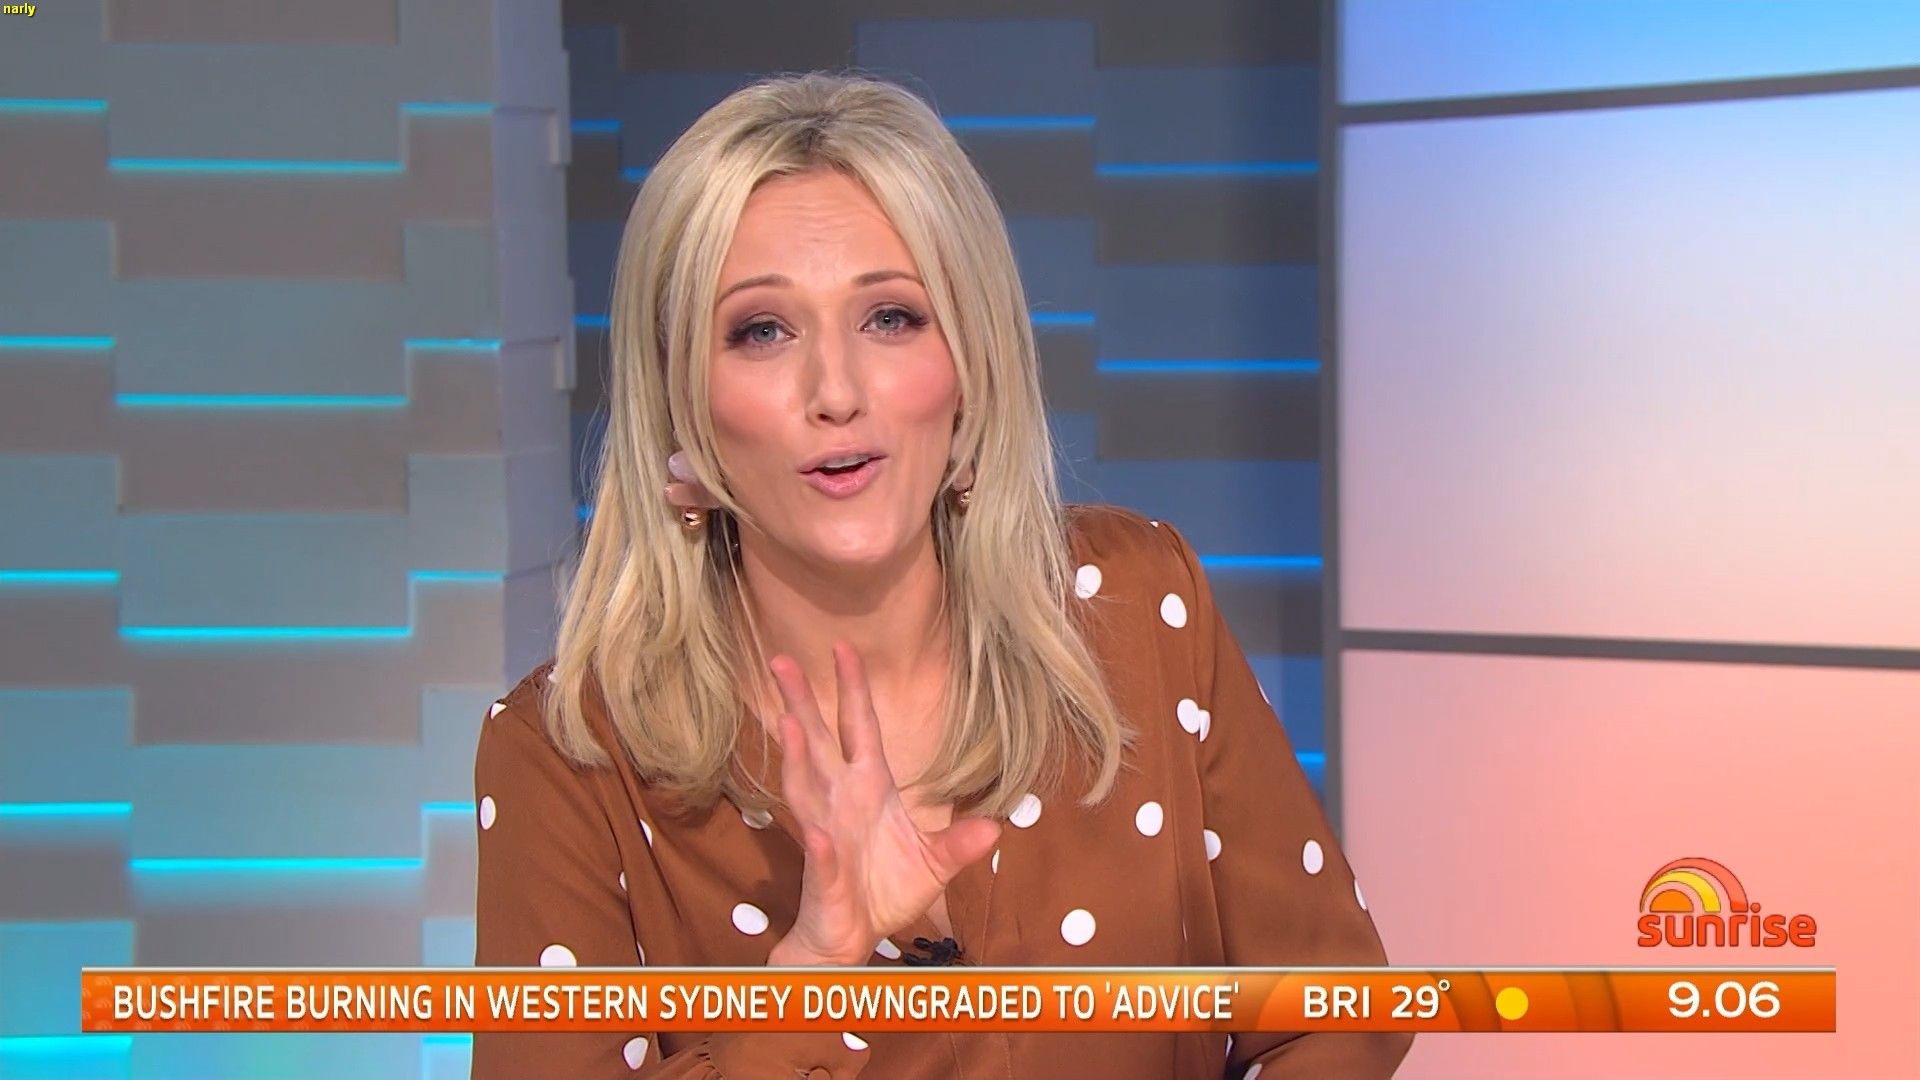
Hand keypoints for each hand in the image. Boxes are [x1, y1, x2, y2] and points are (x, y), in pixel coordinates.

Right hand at [765, 641, 1001, 966]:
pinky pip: (822, 857)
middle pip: (817, 743)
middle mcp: (840, 801)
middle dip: (800, 703)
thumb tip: (998, 826)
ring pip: (805, 788)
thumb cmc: (884, 891)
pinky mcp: (826, 875)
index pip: (859, 728)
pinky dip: (820, 845)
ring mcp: (827, 833)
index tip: (842, 648)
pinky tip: (818, 835)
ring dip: (796, 758)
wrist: (854, 938)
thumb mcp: (934, 863)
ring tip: (786, 723)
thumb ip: (960, 843)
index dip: (852, 689)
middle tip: (781, 661)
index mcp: (869, 788)